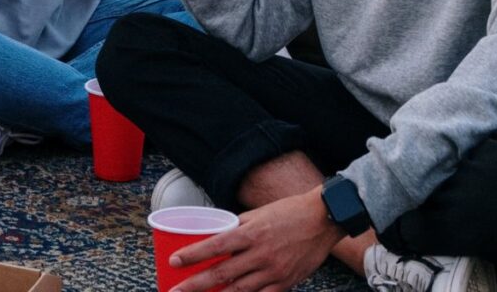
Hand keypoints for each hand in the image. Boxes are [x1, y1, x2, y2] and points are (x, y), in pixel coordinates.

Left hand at [167, 189, 344, 291]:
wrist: (322, 219)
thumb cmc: (287, 212)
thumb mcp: (257, 214)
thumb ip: (236, 227)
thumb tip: (215, 236)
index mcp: (250, 232)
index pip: (215, 246)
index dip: (193, 255)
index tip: (174, 262)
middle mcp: (260, 253)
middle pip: (222, 273)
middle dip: (195, 284)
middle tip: (175, 290)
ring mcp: (274, 271)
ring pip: (239, 290)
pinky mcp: (286, 282)